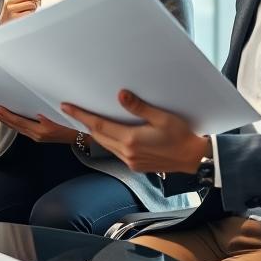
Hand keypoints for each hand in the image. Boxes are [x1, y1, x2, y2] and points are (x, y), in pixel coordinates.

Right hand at [0, 0, 43, 24]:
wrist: (7, 25)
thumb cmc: (17, 9)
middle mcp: (8, 0)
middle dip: (36, 0)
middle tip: (35, 4)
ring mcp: (10, 9)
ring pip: (31, 4)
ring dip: (34, 8)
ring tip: (29, 10)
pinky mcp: (14, 18)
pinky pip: (30, 13)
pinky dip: (31, 14)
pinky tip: (27, 16)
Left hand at [0, 105, 77, 143]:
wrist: (82, 137)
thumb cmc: (73, 126)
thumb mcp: (60, 119)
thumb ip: (47, 117)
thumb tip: (36, 114)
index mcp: (40, 131)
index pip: (18, 121)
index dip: (6, 114)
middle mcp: (37, 135)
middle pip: (15, 126)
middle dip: (3, 117)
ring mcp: (38, 137)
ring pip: (18, 128)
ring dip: (7, 121)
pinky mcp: (40, 136)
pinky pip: (23, 130)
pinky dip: (15, 124)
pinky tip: (12, 120)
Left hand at [60, 90, 209, 172]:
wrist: (193, 159)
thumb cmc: (181, 136)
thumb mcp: (162, 117)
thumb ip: (139, 107)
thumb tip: (121, 95)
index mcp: (131, 139)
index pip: (98, 125)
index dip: (81, 115)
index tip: (66, 106)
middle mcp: (127, 152)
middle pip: (98, 135)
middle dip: (84, 122)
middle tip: (72, 110)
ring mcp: (130, 161)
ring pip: (105, 144)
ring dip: (96, 132)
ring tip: (87, 119)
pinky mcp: (135, 166)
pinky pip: (114, 151)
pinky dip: (108, 140)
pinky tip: (109, 133)